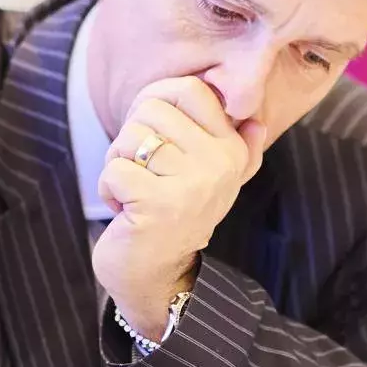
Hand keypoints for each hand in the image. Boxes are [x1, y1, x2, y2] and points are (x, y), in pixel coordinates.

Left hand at [92, 77, 267, 340]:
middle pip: (152, 108)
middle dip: (133, 139)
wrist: (159, 276)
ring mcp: (191, 185)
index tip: (155, 135)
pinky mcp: (158, 205)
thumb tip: (257, 119)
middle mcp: (220, 164)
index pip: (189, 89)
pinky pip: (114, 169)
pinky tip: (126, 211)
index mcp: (232, 149)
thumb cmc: (176, 217)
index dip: (157, 101)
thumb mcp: (213, 181)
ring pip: (130, 137)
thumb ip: (237, 148)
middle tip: (144, 173)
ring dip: (119, 165)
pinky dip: (109, 190)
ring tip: (136, 192)